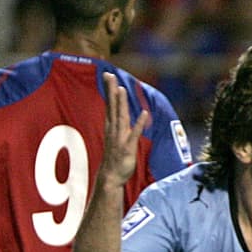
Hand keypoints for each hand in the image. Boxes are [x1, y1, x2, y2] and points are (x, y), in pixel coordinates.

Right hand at [97, 71, 150, 188]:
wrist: (111, 176)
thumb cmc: (114, 157)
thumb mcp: (115, 136)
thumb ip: (118, 123)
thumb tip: (120, 111)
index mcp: (111, 126)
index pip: (109, 104)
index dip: (108, 89)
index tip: (107, 75)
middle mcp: (114, 129)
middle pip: (112, 106)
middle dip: (111, 90)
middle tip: (109, 75)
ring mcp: (120, 138)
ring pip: (121, 117)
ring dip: (121, 104)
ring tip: (121, 89)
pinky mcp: (127, 148)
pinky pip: (134, 134)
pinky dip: (138, 123)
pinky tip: (143, 113)